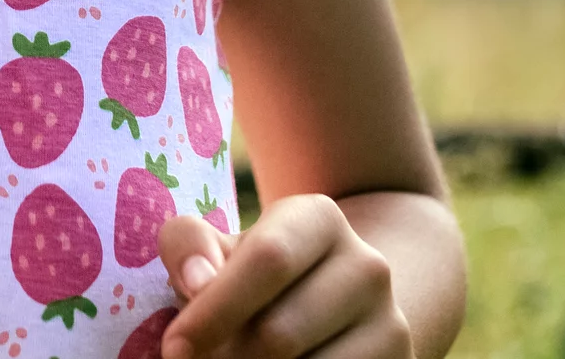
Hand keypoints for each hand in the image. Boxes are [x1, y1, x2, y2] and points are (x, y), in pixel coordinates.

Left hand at [158, 197, 410, 357]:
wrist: (337, 302)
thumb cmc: (255, 275)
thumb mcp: (221, 248)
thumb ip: (191, 247)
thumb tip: (198, 281)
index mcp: (318, 219)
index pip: (268, 261)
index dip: (215, 310)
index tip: (174, 347)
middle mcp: (366, 266)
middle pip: (280, 332)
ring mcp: (390, 322)